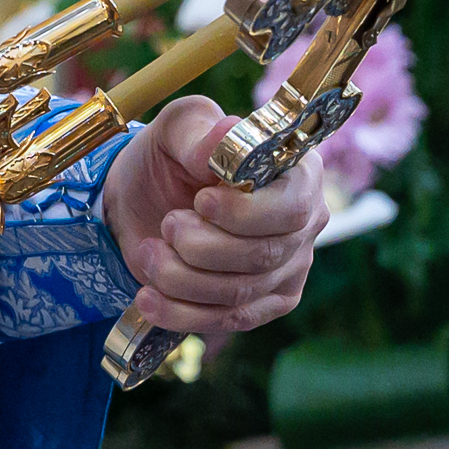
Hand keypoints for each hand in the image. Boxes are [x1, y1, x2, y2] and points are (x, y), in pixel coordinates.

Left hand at [100, 95, 321, 336]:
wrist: (145, 200)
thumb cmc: (172, 155)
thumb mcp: (176, 128)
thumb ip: (198, 129)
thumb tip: (227, 135)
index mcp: (298, 172)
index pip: (292, 207)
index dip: (246, 213)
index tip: (200, 201)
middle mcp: (304, 222)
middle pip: (265, 255)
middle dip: (203, 247)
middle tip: (166, 225)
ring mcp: (288, 268)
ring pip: (241, 292)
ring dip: (182, 277)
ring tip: (148, 252)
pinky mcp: (264, 304)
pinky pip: (227, 320)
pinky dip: (181, 313)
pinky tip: (147, 297)